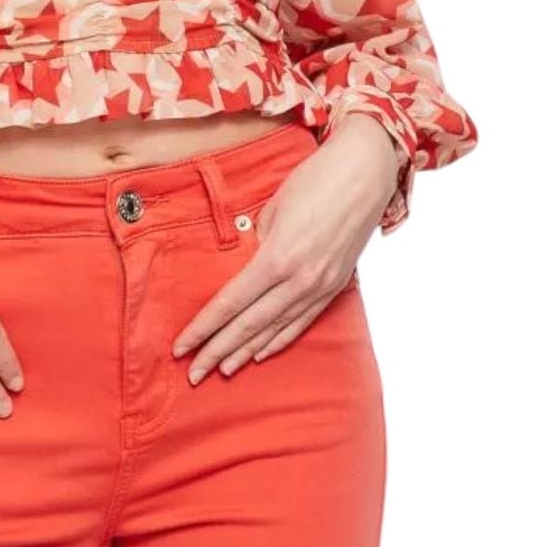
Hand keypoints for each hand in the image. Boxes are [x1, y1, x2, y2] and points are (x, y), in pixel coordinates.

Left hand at [169, 117, 400, 382]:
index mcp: (278, 258)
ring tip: (222, 371)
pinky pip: (302, 321)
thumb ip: (256, 242)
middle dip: (217, 351)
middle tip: (193, 373)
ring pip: (275, 330)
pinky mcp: (336, 286)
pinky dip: (279, 340)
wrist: (366, 172)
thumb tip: (245, 265)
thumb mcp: (273, 207)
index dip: (204, 328)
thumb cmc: (315, 180)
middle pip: (249, 325)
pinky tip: (262, 352)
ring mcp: (321, 287)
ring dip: (246, 353)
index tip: (181, 346)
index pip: (230, 303)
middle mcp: (300, 280)